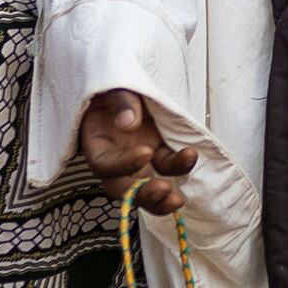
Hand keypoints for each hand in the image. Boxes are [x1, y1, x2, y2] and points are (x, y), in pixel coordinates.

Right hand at [77, 89, 195, 212]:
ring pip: (147, 188)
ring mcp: (138, 160)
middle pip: (124, 189)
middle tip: (163, 191)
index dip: (123, 165)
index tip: (146, 151)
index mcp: (97, 145)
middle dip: (143, 196)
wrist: (125, 88)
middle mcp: (116, 159)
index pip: (104, 165)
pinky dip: (179, 168)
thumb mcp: (113, 88)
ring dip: (162, 198)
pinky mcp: (157, 155)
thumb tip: (129, 123)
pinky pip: (167, 168)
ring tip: (178, 199)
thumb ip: (121, 103)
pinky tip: (190, 156)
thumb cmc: (113, 89)